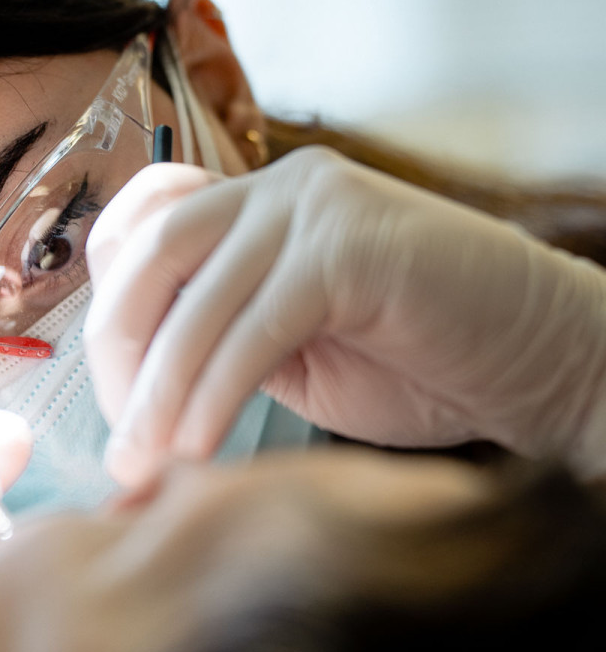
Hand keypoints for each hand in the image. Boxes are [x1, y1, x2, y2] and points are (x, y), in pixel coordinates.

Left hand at [86, 146, 605, 483]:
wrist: (539, 362)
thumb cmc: (418, 363)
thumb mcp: (291, 350)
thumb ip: (219, 342)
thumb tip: (134, 398)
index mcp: (258, 204)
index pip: (144, 226)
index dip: (111, 306)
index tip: (116, 394)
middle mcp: (279, 188)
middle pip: (150, 251)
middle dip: (119, 352)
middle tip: (120, 440)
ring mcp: (316, 206)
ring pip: (196, 295)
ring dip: (159, 391)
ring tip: (145, 463)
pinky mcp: (349, 246)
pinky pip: (253, 327)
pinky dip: (214, 395)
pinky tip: (199, 448)